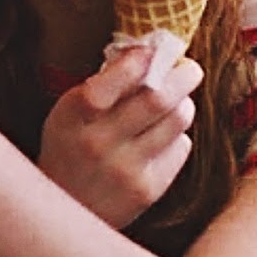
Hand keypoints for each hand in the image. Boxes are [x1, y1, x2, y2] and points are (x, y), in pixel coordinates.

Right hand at [37, 48, 202, 228]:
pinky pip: (180, 147)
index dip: (139, 60)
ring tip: (177, 101)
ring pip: (177, 120)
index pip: (111, 81)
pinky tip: (162, 136)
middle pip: (158, 98)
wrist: (67, 208)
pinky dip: (177, 134)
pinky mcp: (148, 190)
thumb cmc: (70, 146)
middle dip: (182, 75)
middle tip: (190, 68)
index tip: (153, 49)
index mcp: (74, 116)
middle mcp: (99, 142)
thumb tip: (147, 50)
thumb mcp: (70, 111)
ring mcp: (125, 169)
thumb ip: (103, 85)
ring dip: (183, 103)